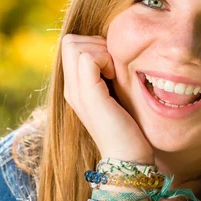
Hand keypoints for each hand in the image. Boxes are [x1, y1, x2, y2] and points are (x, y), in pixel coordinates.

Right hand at [62, 34, 153, 161]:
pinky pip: (88, 58)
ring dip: (101, 52)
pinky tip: (115, 79)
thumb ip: (109, 77)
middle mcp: (71, 88)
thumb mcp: (116, 96)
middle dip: (96, 45)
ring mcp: (76, 92)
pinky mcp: (88, 95)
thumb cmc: (129, 129)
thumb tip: (116, 53)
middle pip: (70, 41)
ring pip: (75, 45)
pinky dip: (105, 60)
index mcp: (75, 88)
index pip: (71, 45)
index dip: (94, 46)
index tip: (112, 66)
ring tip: (114, 74)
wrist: (128, 159)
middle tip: (113, 68)